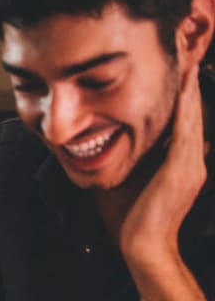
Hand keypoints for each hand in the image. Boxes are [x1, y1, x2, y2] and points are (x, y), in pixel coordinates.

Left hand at [120, 64, 208, 261]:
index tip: (174, 67)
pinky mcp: (183, 170)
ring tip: (189, 59)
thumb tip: (108, 138)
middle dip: (189, 83)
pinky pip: (186, 131)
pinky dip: (187, 107)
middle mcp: (190, 159)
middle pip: (192, 112)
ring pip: (192, 116)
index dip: (181, 94)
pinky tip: (186, 86)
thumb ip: (129, 158)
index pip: (182, 120)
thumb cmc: (129, 218)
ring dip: (191, 87)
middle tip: (187, 52)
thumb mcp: (129, 178)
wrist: (141, 248)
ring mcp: (190, 164)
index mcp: (179, 161)